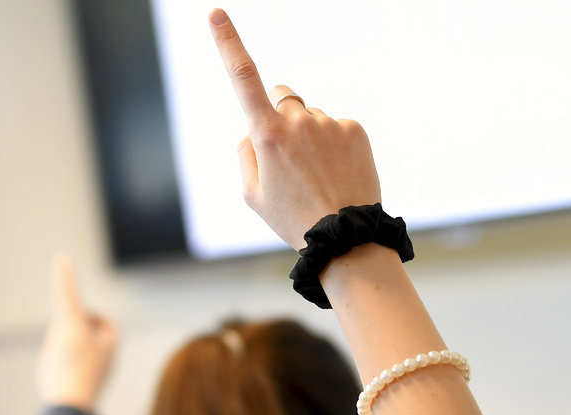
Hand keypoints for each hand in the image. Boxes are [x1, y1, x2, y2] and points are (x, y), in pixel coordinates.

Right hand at [35, 255, 117, 411]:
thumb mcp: (66, 320)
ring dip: (69, 353)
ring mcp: (94, 383)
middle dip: (78, 334)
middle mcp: (106, 365)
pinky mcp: (81, 397)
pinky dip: (63, 373)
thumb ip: (65, 289)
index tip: (76, 315)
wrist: (68, 411)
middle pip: (95, 343)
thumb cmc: (70, 365)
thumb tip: (62, 257)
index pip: (108, 325)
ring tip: (55, 357)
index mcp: (110, 347)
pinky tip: (51, 378)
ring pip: (85, 362)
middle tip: (62, 335)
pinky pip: (75, 380)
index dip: (93, 317)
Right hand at [209, 8, 380, 249]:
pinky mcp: (353, 128)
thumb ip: (244, 152)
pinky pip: (334, 126)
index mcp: (266, 135)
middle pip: (280, 95)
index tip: (216, 14)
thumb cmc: (291, 218)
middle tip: (285, 153)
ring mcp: (328, 122)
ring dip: (307, 136)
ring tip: (315, 176)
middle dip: (277, 112)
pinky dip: (332, 144)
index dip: (228, 43)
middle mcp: (298, 121)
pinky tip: (335, 172)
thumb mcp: (251, 194)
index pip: (242, 78)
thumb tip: (253, 128)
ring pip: (308, 116)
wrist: (344, 236)